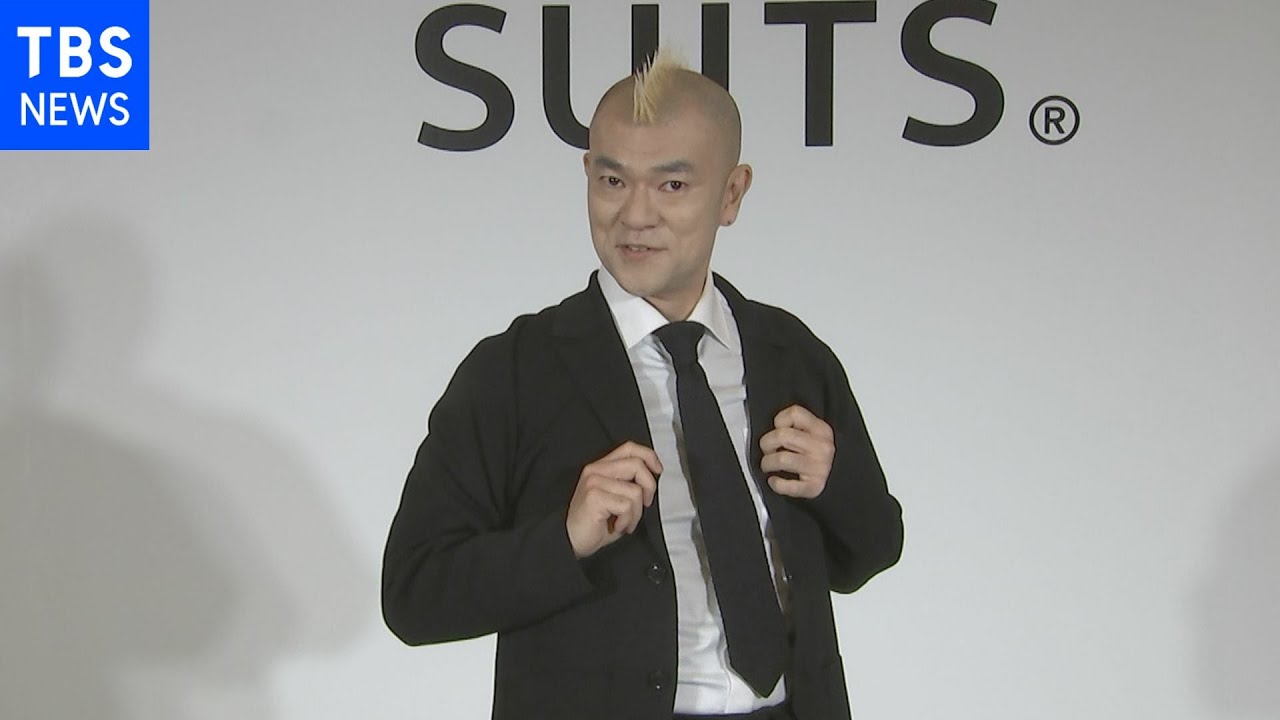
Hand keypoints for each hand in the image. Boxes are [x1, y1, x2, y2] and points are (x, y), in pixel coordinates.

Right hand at [566, 441, 661, 557]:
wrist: (570, 540)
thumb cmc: (593, 523)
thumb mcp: (614, 498)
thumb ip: (628, 483)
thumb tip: (651, 480)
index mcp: (601, 467)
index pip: (629, 448)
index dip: (649, 456)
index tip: (658, 471)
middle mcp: (596, 470)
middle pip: (637, 465)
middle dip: (649, 487)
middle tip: (644, 504)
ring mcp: (594, 482)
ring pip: (635, 491)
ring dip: (636, 513)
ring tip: (625, 521)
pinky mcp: (595, 497)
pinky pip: (627, 506)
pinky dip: (627, 521)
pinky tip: (617, 526)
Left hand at [760, 405, 834, 498]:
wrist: (838, 481)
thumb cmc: (817, 455)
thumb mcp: (814, 434)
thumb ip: (797, 426)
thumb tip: (771, 426)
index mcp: (821, 430)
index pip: (795, 413)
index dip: (779, 420)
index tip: (777, 429)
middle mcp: (822, 447)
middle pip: (782, 435)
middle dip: (767, 443)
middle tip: (768, 450)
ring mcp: (819, 467)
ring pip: (781, 459)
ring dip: (767, 463)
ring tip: (768, 464)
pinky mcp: (814, 487)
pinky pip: (788, 485)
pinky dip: (776, 484)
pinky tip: (774, 481)